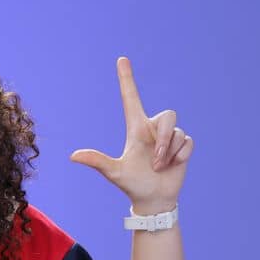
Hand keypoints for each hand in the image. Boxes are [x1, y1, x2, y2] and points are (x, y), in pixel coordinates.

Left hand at [68, 56, 192, 211]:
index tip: (121, 59)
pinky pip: (187, 142)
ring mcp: (168, 137)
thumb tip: (73, 156)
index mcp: (136, 128)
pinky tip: (173, 165)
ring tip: (161, 166)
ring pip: (177, 132)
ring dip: (169, 153)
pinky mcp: (182, 145)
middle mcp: (152, 128)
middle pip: (167, 116)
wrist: (153, 200)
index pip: (131, 98)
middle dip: (164, 139)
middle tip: (155, 161)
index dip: (126, 79)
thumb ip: (97, 162)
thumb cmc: (132, 184)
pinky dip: (180, 156)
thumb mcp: (114, 173)